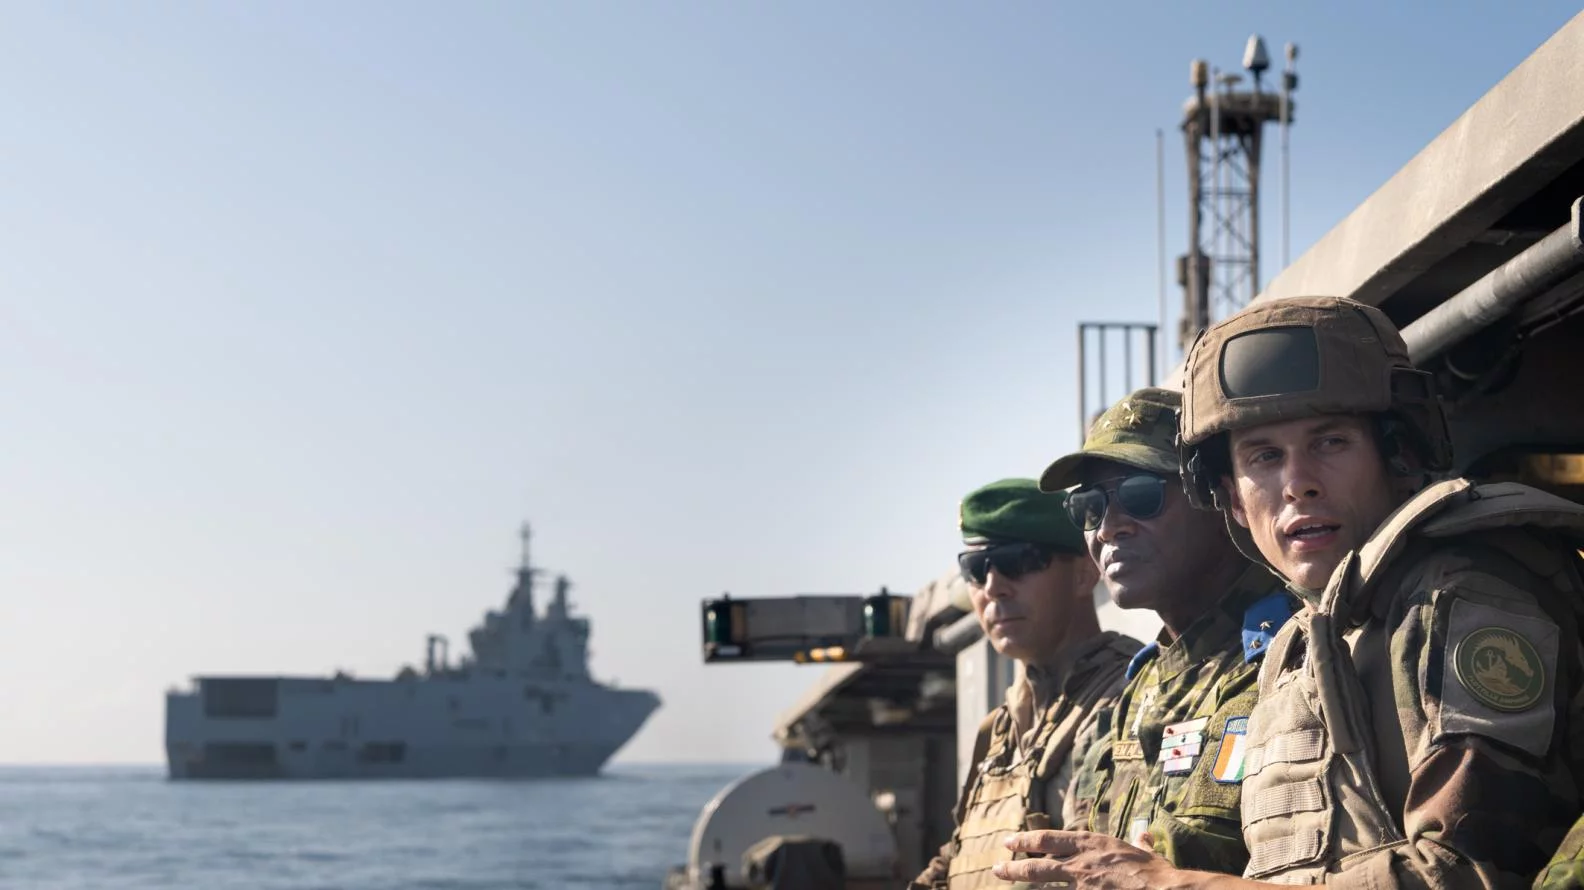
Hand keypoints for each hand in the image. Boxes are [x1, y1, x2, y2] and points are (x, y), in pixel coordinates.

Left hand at [991, 830, 1175, 889]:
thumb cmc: (1156, 874)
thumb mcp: (1146, 854)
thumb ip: (1139, 845)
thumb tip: (1143, 837)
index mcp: (1091, 844)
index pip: (1049, 840)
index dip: (1026, 840)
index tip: (1009, 841)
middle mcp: (1080, 864)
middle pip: (1037, 867)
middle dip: (1014, 868)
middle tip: (997, 868)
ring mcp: (1082, 886)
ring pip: (1045, 888)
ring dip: (1026, 886)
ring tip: (1008, 882)